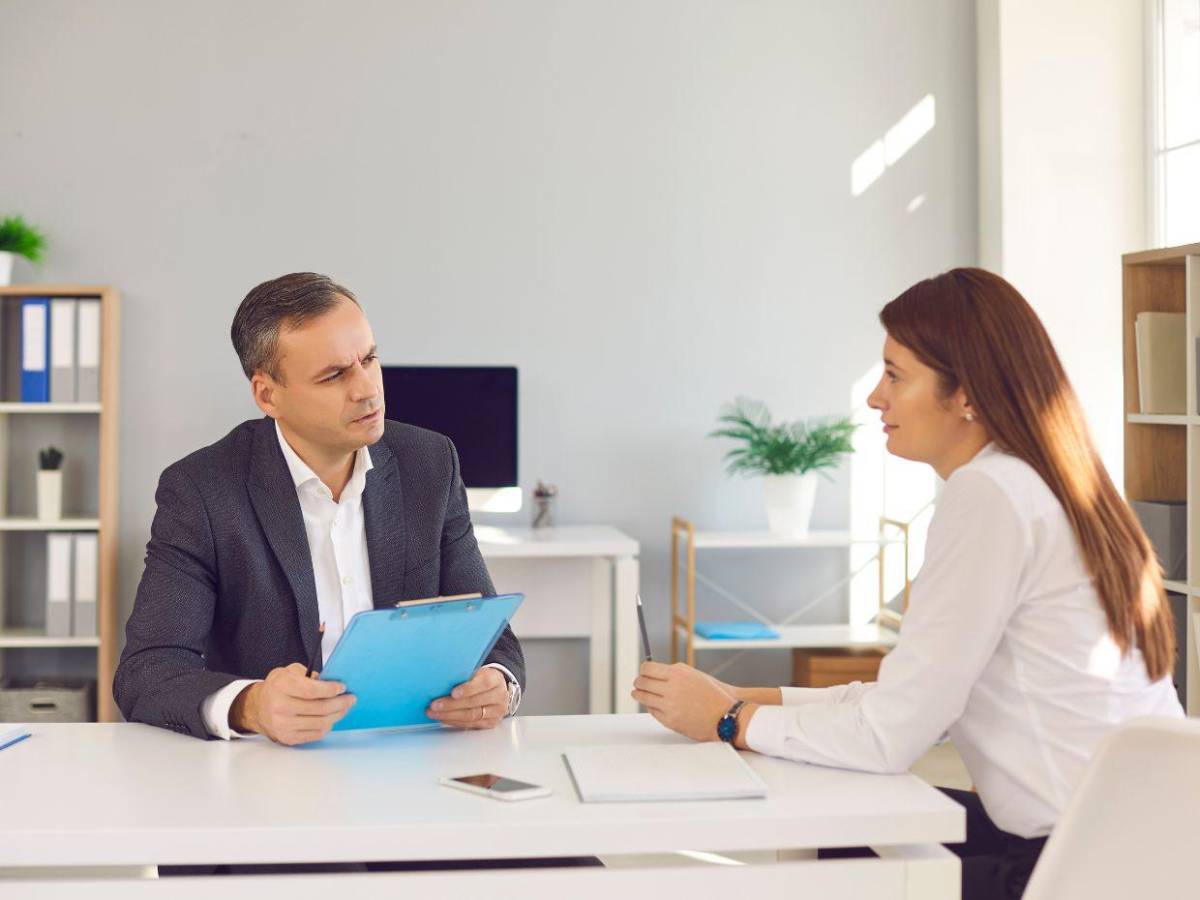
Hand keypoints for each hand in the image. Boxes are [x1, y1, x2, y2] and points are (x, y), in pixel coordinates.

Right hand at [230, 663, 355, 745]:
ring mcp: (283, 725)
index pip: (311, 690)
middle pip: (320, 708)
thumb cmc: (278, 687)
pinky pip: (316, 734)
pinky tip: (332, 717)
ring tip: (344, 707)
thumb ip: (309, 674)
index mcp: (281, 686)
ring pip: (321, 723)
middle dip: (340, 703)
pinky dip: (328, 725)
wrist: (258, 708)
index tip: (342, 687)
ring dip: (337, 714)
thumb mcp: (289, 672)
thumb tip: (332, 681)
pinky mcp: (289, 738)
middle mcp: (280, 707)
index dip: (330, 689)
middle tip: (350, 698)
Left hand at [427, 667, 508, 729]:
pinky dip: (454, 721)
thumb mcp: (477, 672)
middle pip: (474, 703)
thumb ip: (464, 675)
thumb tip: (441, 680)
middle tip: (434, 705)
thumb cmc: (482, 679)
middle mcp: (499, 696)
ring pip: (472, 716)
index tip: (452, 692)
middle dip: (451, 705)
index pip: (483, 684)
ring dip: (449, 715)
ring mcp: (496, 712)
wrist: (496, 689)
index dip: (467, 689)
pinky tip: (443, 718)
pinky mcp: (491, 723)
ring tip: (434, 713)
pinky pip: (470, 724)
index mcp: (496, 679)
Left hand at [631, 661, 736, 741]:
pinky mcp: (669, 721)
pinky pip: (652, 710)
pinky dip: (651, 706)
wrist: (724, 717)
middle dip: (639, 682)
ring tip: (638, 692)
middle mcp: (672, 689)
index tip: (643, 671)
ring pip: (644, 697)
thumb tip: (653, 669)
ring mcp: (669, 706)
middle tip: (638, 682)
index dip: (643, 669)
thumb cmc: (712, 694)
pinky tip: (653, 704)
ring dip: (639, 694)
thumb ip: (674, 671)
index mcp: (678, 674)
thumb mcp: (694, 674)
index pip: (648, 668)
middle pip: (642, 682)